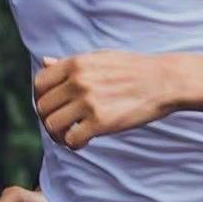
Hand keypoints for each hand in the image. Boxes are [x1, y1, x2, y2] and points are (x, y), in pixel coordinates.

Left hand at [34, 50, 176, 150]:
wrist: (163, 80)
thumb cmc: (132, 69)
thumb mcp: (99, 57)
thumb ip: (70, 63)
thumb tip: (44, 62)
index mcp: (76, 63)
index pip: (39, 83)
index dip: (41, 98)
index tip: (53, 106)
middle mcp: (79, 81)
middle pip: (43, 107)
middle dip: (49, 118)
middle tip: (62, 125)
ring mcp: (89, 102)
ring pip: (52, 125)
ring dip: (58, 134)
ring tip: (71, 134)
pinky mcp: (101, 122)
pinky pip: (71, 140)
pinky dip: (74, 144)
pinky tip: (85, 140)